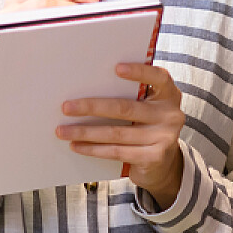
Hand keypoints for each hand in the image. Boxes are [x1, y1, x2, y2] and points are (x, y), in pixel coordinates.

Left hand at [58, 62, 186, 204]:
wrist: (162, 164)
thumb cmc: (146, 127)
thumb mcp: (146, 108)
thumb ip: (130, 96)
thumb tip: (87, 87)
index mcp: (168, 95)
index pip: (158, 77)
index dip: (139, 72)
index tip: (116, 68)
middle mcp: (170, 114)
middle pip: (126, 108)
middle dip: (92, 107)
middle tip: (66, 107)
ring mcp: (164, 137)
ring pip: (117, 133)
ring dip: (85, 132)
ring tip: (63, 131)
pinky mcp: (154, 157)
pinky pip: (117, 151)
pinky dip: (93, 149)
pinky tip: (77, 146)